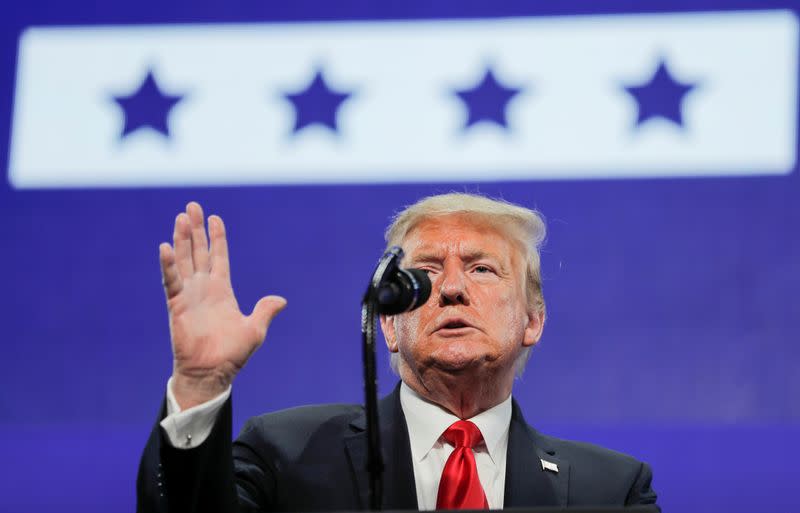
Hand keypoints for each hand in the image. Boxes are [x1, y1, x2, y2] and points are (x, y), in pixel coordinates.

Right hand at [159, 202, 286, 408]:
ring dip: (182, 239)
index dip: (217, 238)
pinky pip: (172, 281)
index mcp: (221, 291)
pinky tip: (166, 247)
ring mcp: (189, 295)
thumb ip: (265, 311)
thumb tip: (280, 300)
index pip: (219, 257)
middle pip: (198, 252)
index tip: (215, 218)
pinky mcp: (177, 305)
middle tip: (192, 206)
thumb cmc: (232, 355)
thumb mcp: (255, 330)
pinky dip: (169, 264)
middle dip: (196, 229)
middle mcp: (203, 289)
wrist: (212, 374)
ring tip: (181, 217)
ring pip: (184, 260)